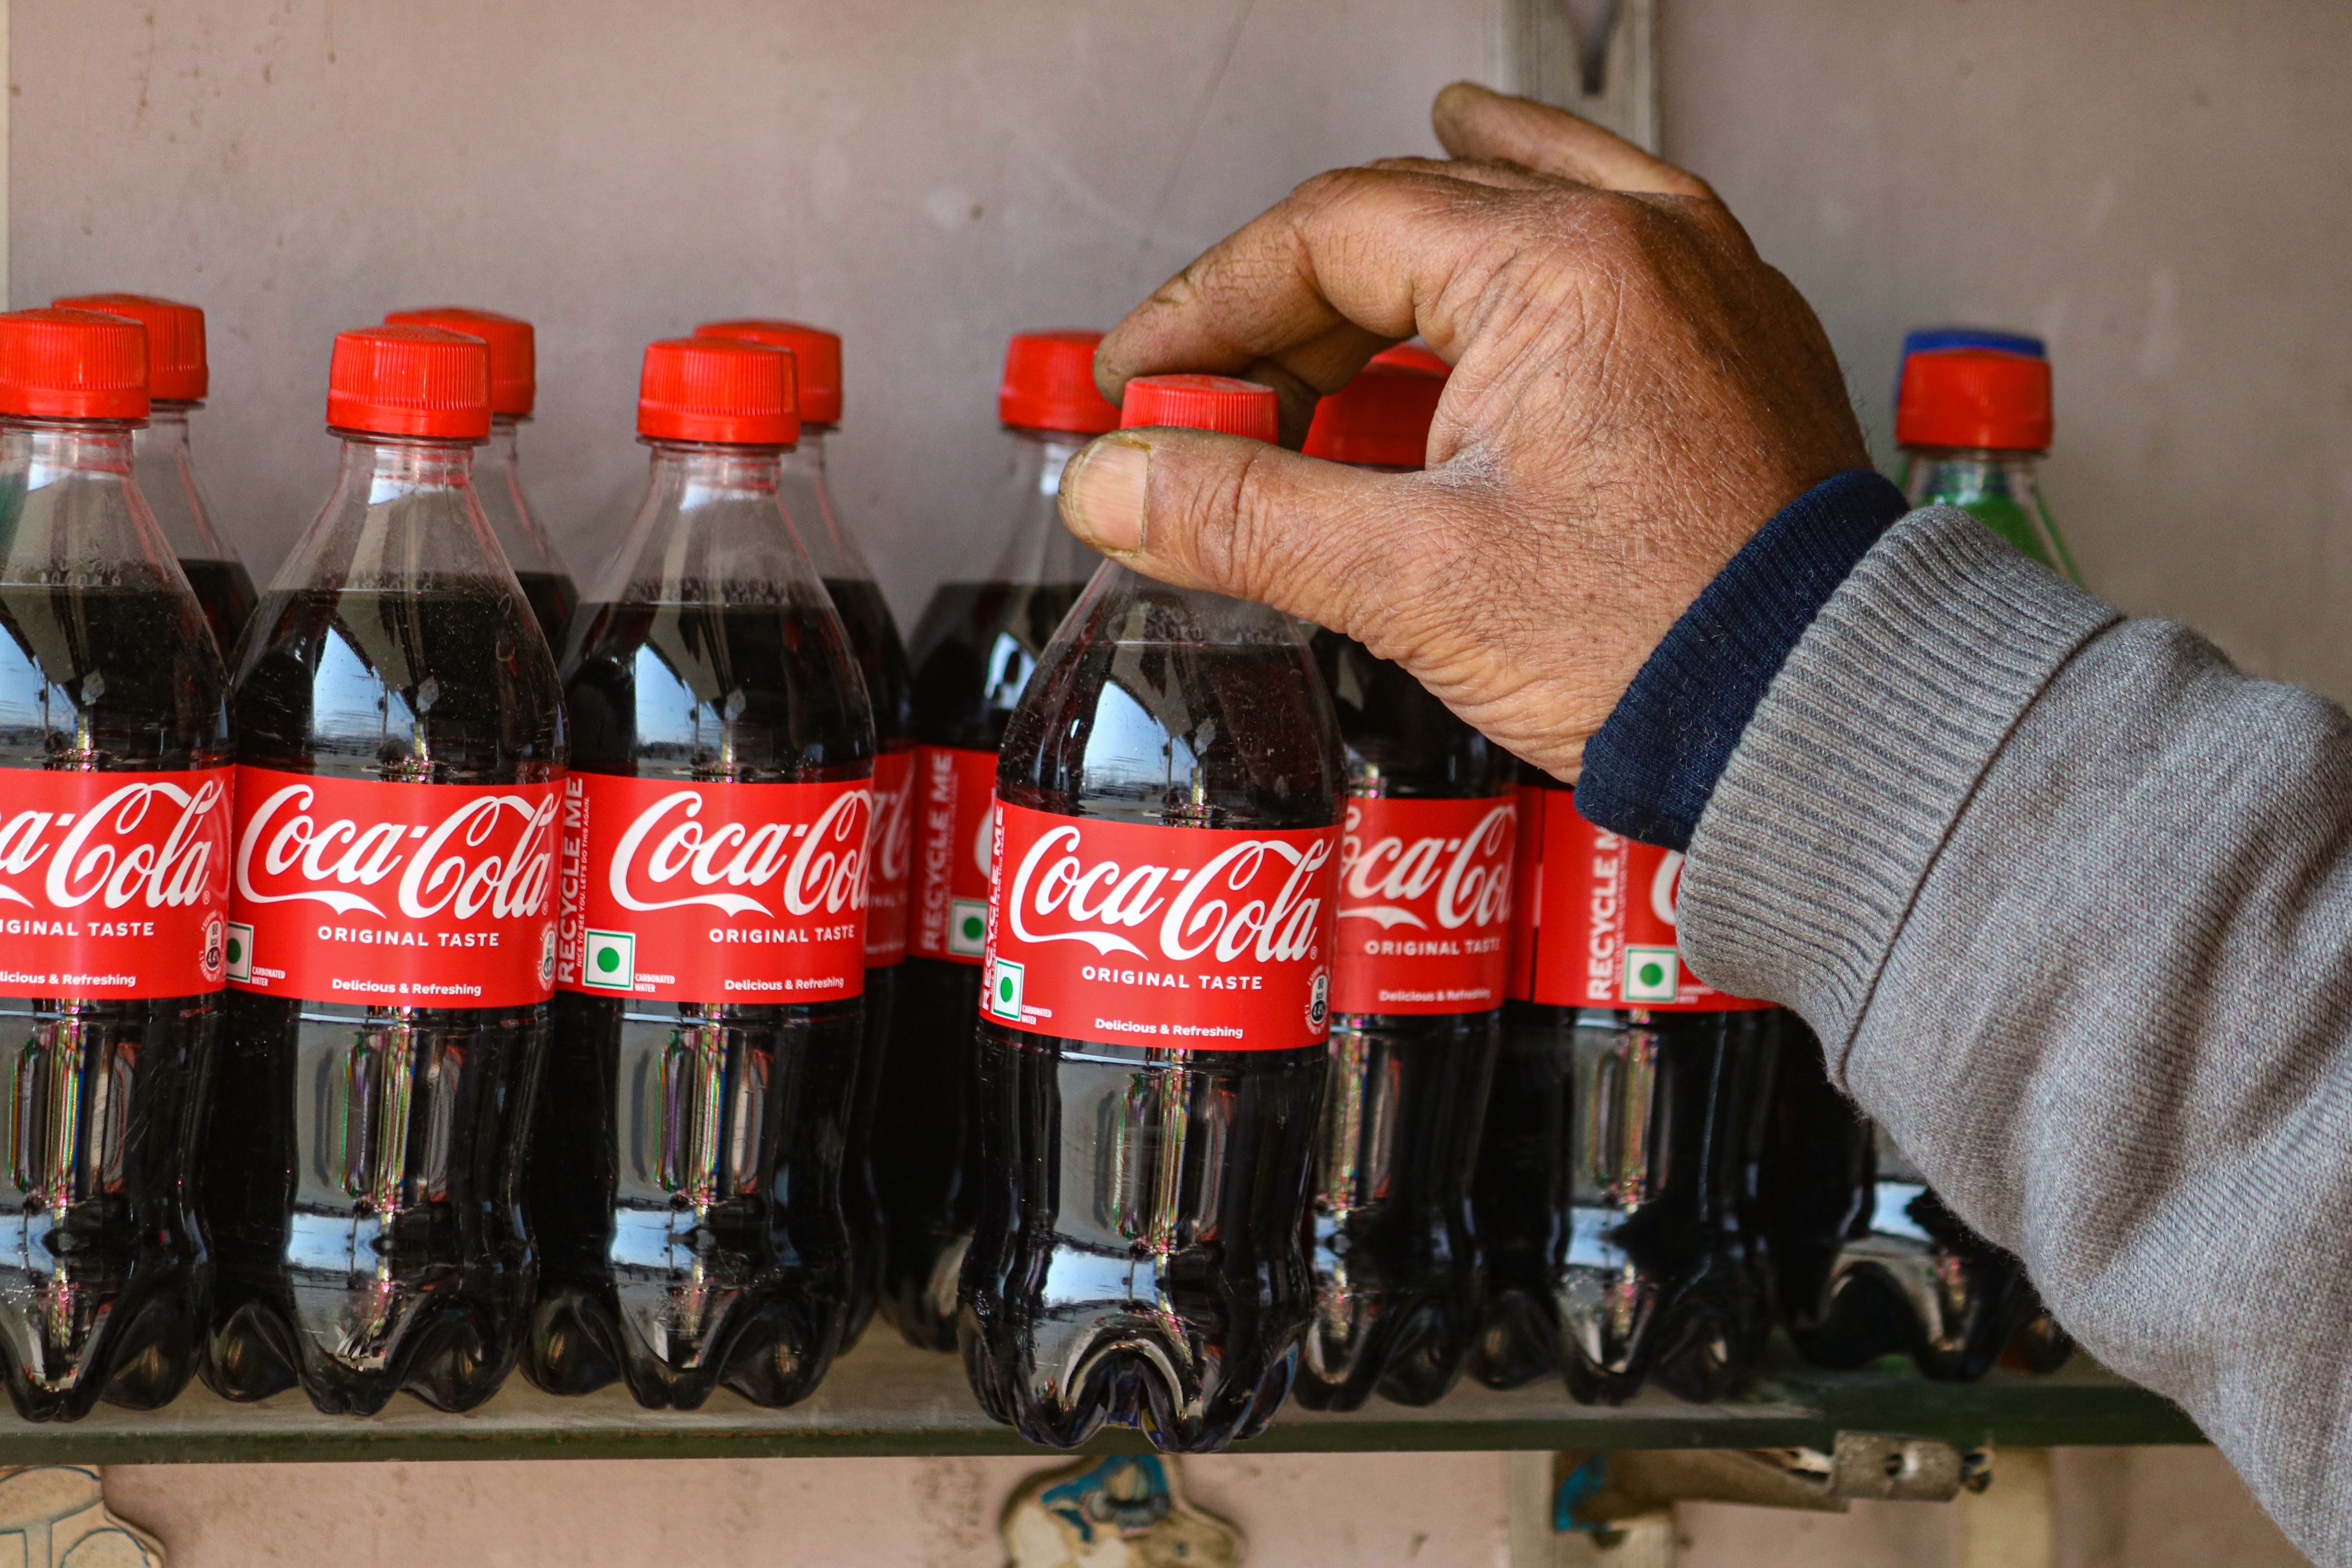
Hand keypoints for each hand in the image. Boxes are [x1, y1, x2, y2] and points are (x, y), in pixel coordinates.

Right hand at [1057, 82, 1867, 779]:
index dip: (1206, 307)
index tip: (1140, 379)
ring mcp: (1698, 281)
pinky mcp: (1728, 339)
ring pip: (1506, 206)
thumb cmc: (1663, 646)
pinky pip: (1604, 235)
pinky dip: (1520, 226)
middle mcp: (1640, 242)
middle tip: (1207, 396)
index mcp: (1560, 269)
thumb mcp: (1418, 582)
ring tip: (1312, 282)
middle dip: (1282, 307)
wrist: (1828, 718)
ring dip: (1392, 248)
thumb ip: (1248, 517)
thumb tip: (1112, 485)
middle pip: (1405, 219)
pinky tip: (1494, 219)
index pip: (1326, 237)